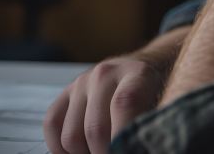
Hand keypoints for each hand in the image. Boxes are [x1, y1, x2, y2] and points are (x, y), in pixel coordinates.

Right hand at [43, 25, 190, 153]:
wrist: (142, 68)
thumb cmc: (154, 94)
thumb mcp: (162, 104)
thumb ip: (148, 126)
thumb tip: (136, 144)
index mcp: (137, 73)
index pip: (123, 106)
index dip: (121, 138)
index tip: (125, 150)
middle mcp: (106, 73)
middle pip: (94, 129)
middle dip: (104, 152)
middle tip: (115, 153)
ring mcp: (83, 81)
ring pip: (71, 136)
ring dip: (84, 153)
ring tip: (102, 149)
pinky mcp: (66, 91)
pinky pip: (51, 126)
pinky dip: (62, 148)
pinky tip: (81, 148)